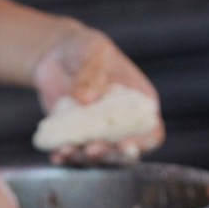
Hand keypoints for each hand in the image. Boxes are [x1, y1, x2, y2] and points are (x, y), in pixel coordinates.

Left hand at [32, 25, 163, 164]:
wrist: (56, 55)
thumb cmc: (85, 49)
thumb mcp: (93, 51)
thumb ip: (92, 73)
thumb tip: (87, 99)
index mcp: (140, 105)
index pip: (151, 132)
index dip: (142, 142)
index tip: (126, 144)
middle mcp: (122, 125)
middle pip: (124, 152)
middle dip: (110, 155)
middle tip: (93, 149)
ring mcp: (98, 135)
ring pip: (97, 157)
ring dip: (84, 158)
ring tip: (68, 150)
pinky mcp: (75, 139)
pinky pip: (72, 154)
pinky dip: (64, 157)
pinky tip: (56, 155)